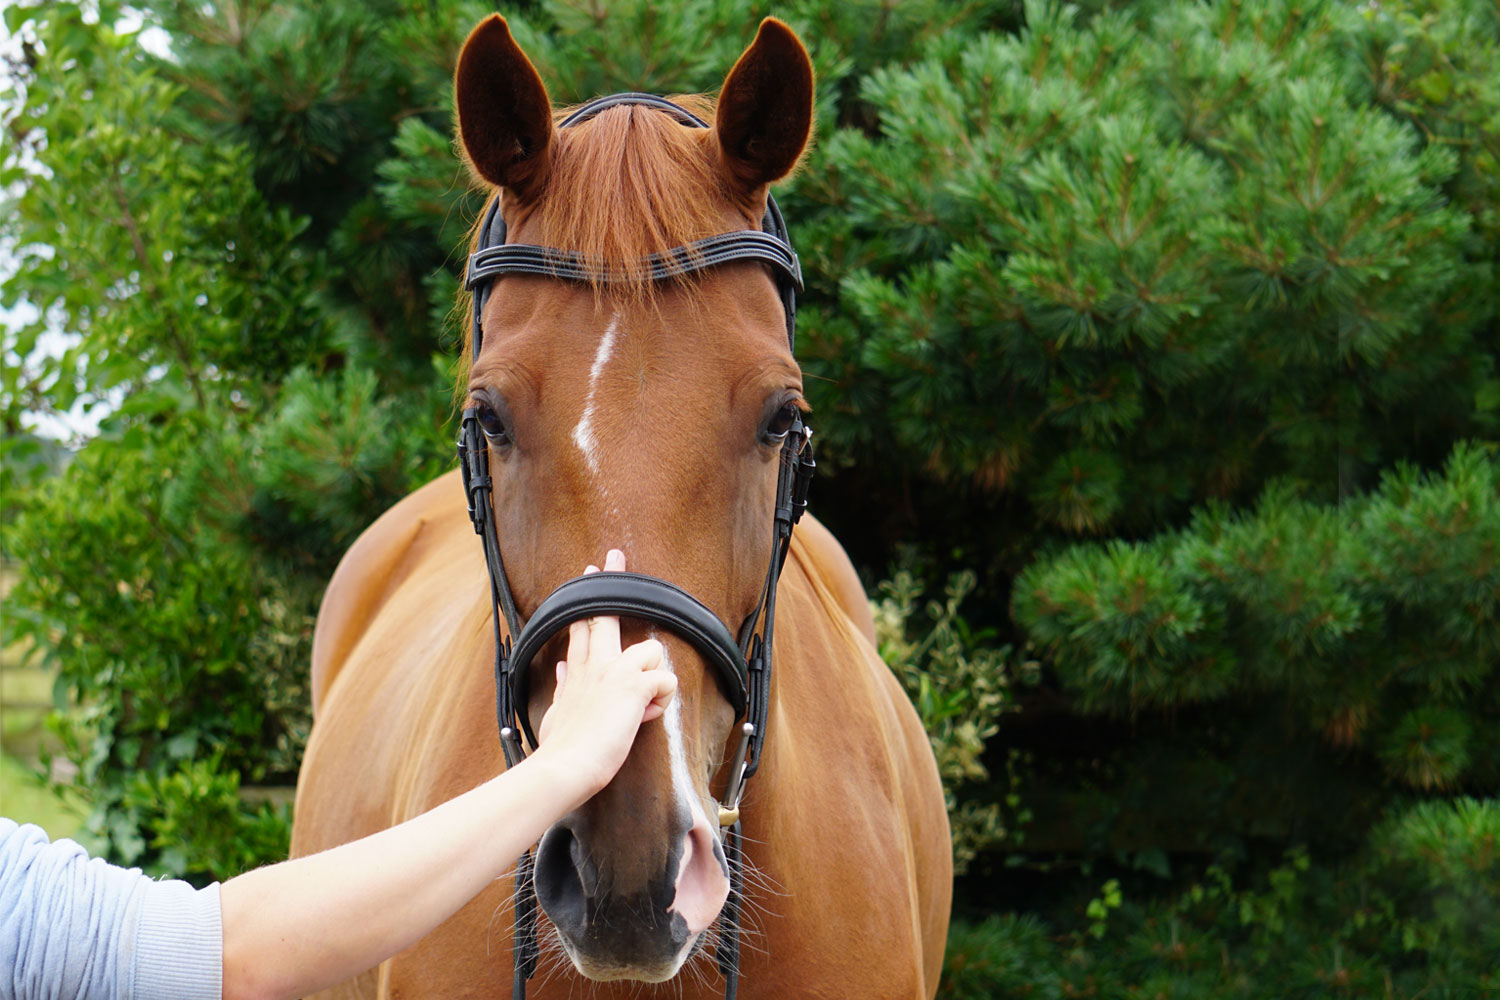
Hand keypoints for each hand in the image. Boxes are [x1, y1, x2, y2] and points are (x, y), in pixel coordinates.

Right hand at [535, 549, 677, 795]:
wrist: (564, 766)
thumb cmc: (561, 748)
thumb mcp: (556, 712)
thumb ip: (564, 688)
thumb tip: (562, 670)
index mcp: (577, 672)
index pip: (582, 627)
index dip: (586, 602)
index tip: (590, 573)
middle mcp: (595, 665)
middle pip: (605, 614)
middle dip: (613, 582)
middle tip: (614, 555)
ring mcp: (614, 671)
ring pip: (652, 648)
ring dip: (655, 676)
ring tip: (643, 705)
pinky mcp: (634, 685)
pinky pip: (666, 680)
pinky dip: (662, 701)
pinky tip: (646, 717)